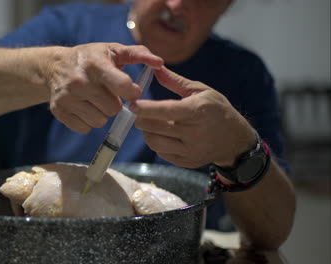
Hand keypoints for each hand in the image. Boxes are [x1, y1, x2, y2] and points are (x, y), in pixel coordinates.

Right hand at [46, 43, 162, 133]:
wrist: (54, 67)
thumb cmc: (91, 58)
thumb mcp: (113, 50)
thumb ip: (138, 54)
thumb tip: (159, 63)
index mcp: (95, 64)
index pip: (123, 86)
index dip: (132, 93)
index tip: (131, 91)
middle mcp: (79, 81)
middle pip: (113, 109)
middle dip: (116, 104)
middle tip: (109, 95)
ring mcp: (67, 97)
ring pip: (99, 121)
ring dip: (102, 114)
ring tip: (96, 102)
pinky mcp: (59, 111)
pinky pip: (84, 128)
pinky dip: (88, 121)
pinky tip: (85, 108)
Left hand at [130, 66, 255, 167]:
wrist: (235, 140)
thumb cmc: (217, 110)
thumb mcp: (202, 91)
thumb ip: (176, 82)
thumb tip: (155, 68)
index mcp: (198, 111)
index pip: (167, 111)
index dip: (147, 108)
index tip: (132, 104)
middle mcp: (194, 133)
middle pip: (155, 128)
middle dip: (141, 119)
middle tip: (138, 112)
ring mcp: (190, 150)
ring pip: (154, 142)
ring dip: (146, 132)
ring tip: (148, 123)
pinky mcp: (186, 162)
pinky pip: (161, 153)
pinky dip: (156, 143)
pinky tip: (161, 134)